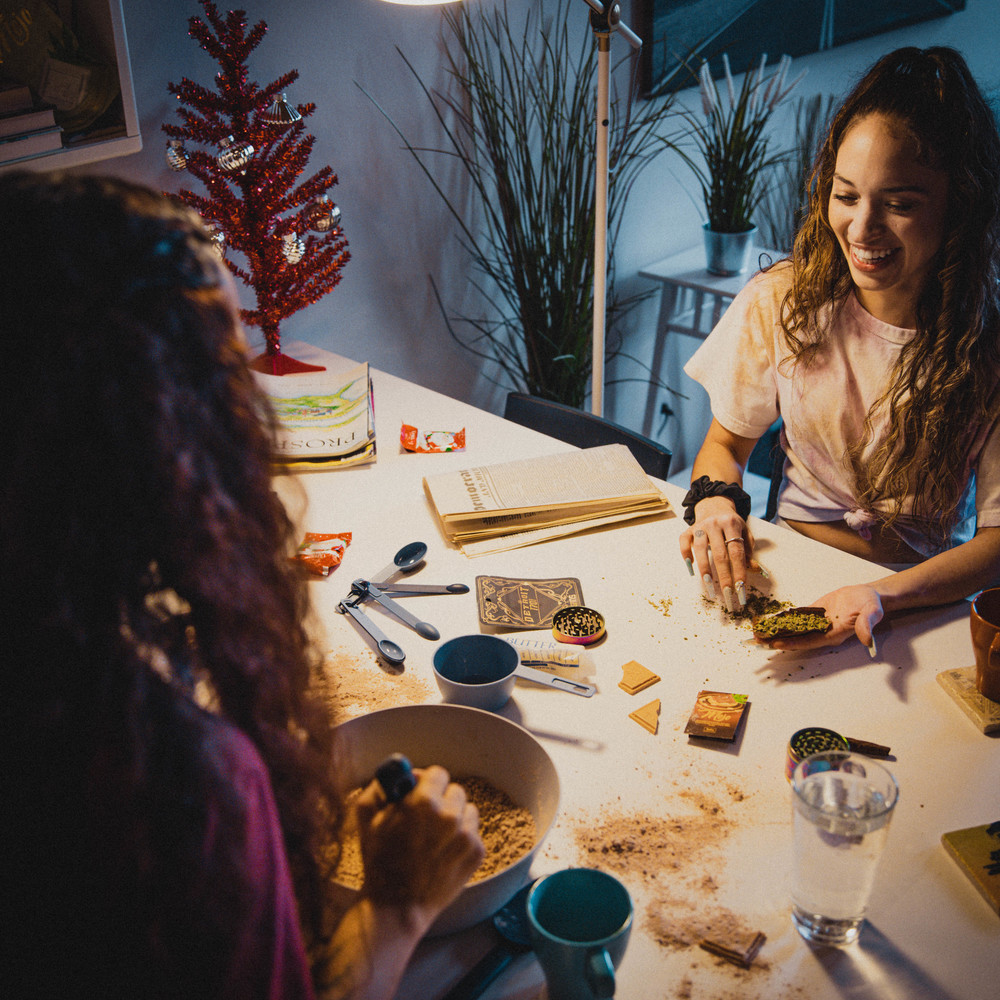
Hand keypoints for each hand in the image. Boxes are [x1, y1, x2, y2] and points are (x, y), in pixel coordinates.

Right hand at [353, 765, 484, 929]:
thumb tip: (400, 771)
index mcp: (424, 803)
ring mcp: (466, 835)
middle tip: (426, 819)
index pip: (437, 774)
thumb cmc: (378, 861)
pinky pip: (473, 832)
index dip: (426, 784)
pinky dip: (461, 839)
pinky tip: (443, 853)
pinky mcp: (477, 853)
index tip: (420, 794)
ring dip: (454, 818)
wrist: (397, 908)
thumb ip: (381, 786)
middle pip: (454, 791)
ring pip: (467, 810)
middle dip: (441, 800)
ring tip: (435, 838)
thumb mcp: (366, 817)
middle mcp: (450, 816)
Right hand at [679, 496, 754, 612]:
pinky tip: (690, 568)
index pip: (736, 552)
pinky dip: (686, 554)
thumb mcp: (744, 534)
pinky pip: (684, 542)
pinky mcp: (688, 529)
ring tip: (708, 585)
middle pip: (720, 554)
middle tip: (727, 594)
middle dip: (724, 576)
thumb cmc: (731, 525)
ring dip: (704, 569)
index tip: (741, 588)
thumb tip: (754, 570)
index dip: (739, 570)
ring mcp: (700, 526)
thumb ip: (748, 551)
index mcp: (732, 524)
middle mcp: (715, 524)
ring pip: (700, 549)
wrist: (714, 506)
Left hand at [761, 584, 882, 653]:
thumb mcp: (872, 612)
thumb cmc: (871, 605)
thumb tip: (867, 640)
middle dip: (777, 639)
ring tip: (757, 632)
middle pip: (796, 637)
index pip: (809, 641)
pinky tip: (770, 620)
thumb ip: (867, 625)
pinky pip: (796, 617)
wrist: (869, 595)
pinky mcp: (814, 613)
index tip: (776, 644)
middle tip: (756, 640)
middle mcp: (822, 631)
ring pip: (793, 628)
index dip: (792, 643)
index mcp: (833, 634)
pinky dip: (783, 619)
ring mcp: (817, 623)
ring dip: (776, 630)